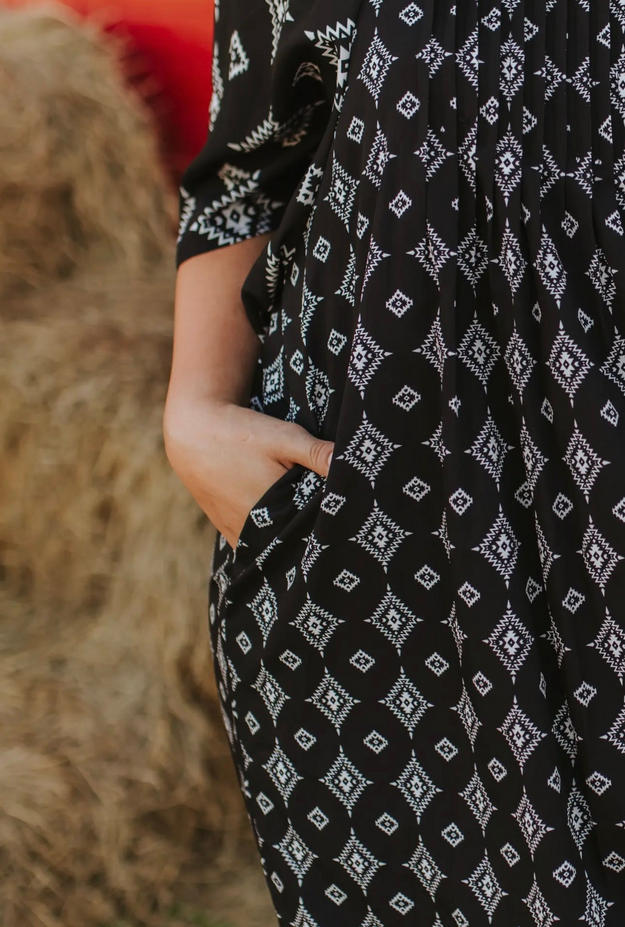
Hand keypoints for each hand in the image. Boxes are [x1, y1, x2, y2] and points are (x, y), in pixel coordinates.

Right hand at [163, 396, 334, 549]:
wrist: (194, 435)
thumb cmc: (242, 433)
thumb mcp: (284, 437)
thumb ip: (318, 453)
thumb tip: (354, 463)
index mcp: (274, 510)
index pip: (315, 532)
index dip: (332, 527)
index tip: (349, 522)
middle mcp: (255, 531)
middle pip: (296, 544)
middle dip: (314, 537)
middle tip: (337, 531)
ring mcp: (241, 536)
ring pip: (276, 549)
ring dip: (292, 542)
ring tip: (311, 530)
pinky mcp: (231, 534)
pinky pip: (258, 548)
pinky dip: (272, 543)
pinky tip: (285, 531)